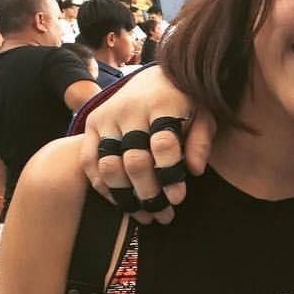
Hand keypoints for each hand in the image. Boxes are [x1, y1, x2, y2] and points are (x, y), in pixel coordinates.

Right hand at [79, 66, 213, 225]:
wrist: (154, 77)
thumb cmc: (185, 102)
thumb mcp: (204, 114)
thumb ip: (201, 141)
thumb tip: (194, 170)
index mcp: (162, 104)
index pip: (163, 144)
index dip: (170, 175)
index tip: (178, 199)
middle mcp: (130, 110)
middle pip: (135, 160)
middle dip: (150, 194)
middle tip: (164, 215)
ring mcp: (107, 117)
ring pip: (109, 165)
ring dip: (126, 197)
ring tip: (145, 217)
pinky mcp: (91, 125)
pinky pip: (90, 162)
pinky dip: (104, 187)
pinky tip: (123, 205)